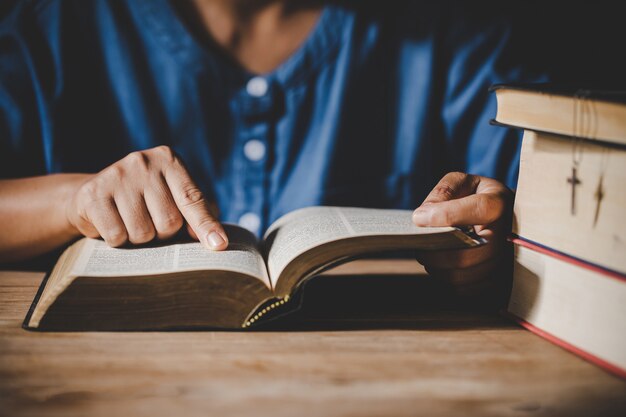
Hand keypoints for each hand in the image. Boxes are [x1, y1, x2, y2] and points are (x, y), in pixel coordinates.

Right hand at [66, 146, 227, 249]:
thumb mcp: (173, 197)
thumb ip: (198, 212)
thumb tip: (216, 240)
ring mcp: (116, 176)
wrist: (92, 196)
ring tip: (129, 223)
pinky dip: (117, 241)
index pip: (193, 199)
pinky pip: (117, 236)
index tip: (219, 246)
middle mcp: (143, 162)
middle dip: (163, 234)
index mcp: (169, 160)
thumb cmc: (145, 201)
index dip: (206, 225)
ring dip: (139, 240)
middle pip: (169, 221)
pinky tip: (111, 224)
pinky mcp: (93, 194)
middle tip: (150, 223)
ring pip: (142, 233)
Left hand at [412, 172, 512, 299]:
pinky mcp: (500, 280)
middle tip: (420, 248)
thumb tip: (423, 216)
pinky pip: (467, 289)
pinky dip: (448, 281)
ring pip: (465, 275)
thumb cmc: (476, 198)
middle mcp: (510, 233)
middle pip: (468, 254)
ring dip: (438, 269)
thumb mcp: (462, 183)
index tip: (419, 218)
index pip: (479, 209)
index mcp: (501, 203)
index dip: (445, 215)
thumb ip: (444, 192)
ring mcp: (508, 260)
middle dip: (435, 254)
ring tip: (430, 257)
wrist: (504, 217)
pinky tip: (444, 267)